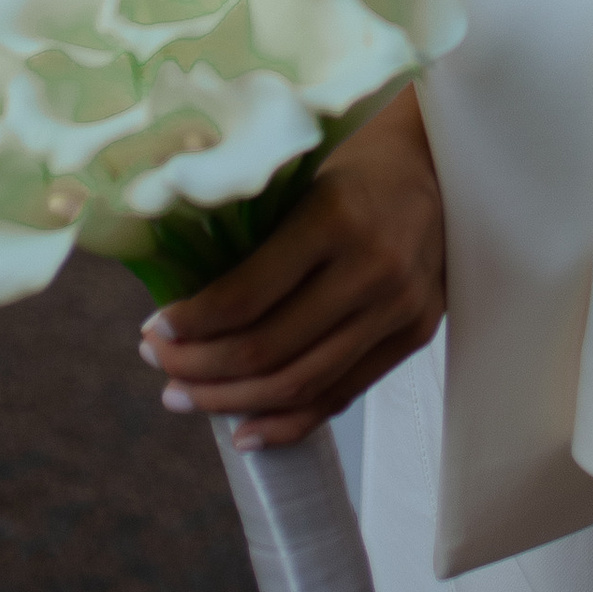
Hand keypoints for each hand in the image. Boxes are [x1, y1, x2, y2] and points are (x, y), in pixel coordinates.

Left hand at [139, 87, 444, 446]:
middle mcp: (372, 269)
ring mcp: (399, 309)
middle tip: (158, 368)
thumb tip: (178, 300)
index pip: (248, 295)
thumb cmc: (354, 165)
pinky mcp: (413, 336)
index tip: (152, 330)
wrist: (440, 162)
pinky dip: (288, 422)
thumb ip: (255, 240)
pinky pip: (341, 394)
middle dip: (200, 370)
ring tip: (185, 398)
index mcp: (335, 217)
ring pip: (301, 384)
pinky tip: (244, 429)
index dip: (191, 324)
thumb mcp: (301, 181)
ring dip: (233, 402)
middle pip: (269, 351)